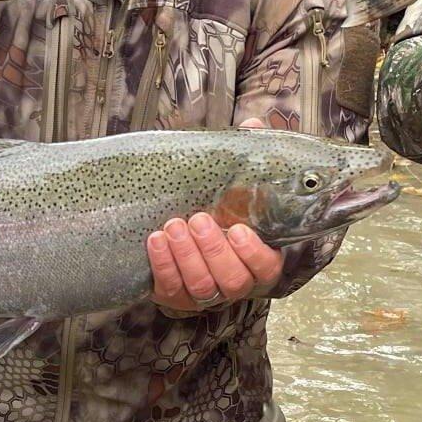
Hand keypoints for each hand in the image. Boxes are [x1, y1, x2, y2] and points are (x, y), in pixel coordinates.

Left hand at [147, 116, 282, 315]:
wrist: (183, 234)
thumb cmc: (219, 207)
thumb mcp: (235, 185)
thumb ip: (247, 159)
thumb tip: (252, 125)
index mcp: (259, 259)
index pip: (265, 267)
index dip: (252, 253)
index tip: (238, 228)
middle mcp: (236, 282)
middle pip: (232, 279)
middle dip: (213, 250)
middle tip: (198, 218)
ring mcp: (206, 293)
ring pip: (202, 286)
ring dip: (186, 256)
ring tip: (173, 226)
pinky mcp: (177, 296)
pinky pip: (171, 288)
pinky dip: (162, 264)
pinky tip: (155, 239)